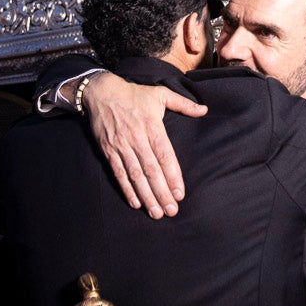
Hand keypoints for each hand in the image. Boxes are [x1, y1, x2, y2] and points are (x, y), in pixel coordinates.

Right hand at [82, 74, 206, 217]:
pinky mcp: (109, 151)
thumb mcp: (160, 94)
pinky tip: (136, 202)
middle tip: (171, 211)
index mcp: (152, 126)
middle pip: (151, 170)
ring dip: (146, 196)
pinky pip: (119, 173)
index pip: (165, 155)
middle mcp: (137, 138)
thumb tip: (204, 110)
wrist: (101, 92)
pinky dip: (127, 189)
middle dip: (162, 192)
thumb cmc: (134, 94)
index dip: (172, 176)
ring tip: (156, 212)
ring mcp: (121, 146)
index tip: (180, 193)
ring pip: (136, 175)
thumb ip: (183, 104)